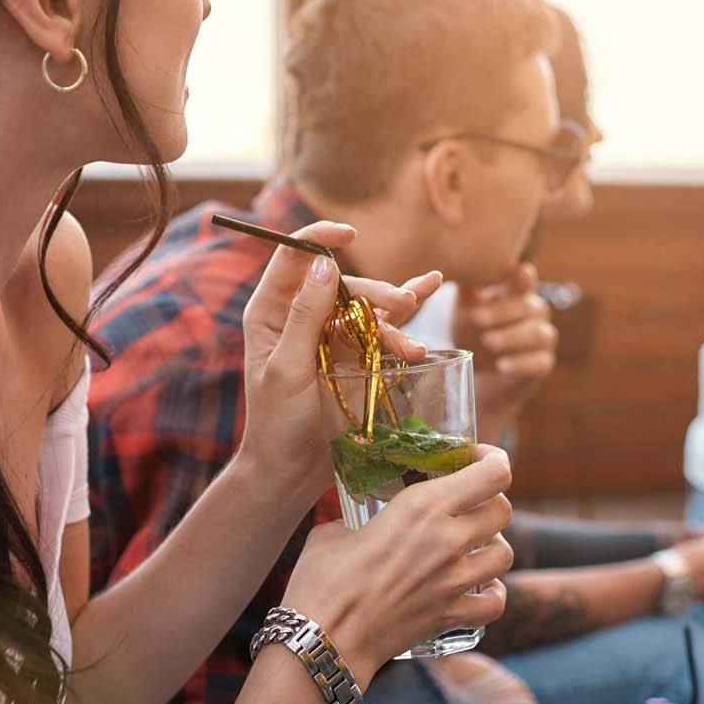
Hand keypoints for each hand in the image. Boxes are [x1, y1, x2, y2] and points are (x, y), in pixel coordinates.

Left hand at [238, 221, 442, 498]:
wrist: (292, 470)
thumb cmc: (276, 423)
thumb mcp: (287, 369)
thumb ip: (304, 317)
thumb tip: (325, 263)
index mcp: (271, 311)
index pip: (294, 257)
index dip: (320, 237)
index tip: (350, 233)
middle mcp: (303, 315)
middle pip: (344, 283)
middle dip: (374, 292)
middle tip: (399, 307)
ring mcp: (333, 334)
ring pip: (370, 306)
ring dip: (396, 319)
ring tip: (414, 349)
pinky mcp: (358, 353)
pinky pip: (386, 323)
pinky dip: (409, 307)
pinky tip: (432, 283)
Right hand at [282, 445, 513, 682]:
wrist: (324, 640)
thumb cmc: (322, 582)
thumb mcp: (335, 530)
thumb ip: (356, 519)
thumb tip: (355, 520)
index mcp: (422, 506)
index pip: (493, 473)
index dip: (493, 460)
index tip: (477, 460)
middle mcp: (447, 539)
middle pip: (503, 509)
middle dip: (490, 502)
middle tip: (469, 505)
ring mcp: (454, 580)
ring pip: (504, 553)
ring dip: (492, 545)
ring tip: (471, 546)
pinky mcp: (451, 615)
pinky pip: (496, 601)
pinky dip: (491, 593)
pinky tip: (476, 587)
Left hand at [453, 264, 557, 433]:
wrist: (480, 367)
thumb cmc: (473, 328)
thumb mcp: (465, 308)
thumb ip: (466, 289)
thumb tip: (451, 265)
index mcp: (519, 292)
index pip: (525, 280)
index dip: (524, 277)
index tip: (521, 271)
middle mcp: (536, 312)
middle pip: (528, 307)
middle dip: (503, 312)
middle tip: (477, 317)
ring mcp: (543, 337)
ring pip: (538, 334)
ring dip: (512, 337)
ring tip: (487, 342)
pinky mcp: (543, 363)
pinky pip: (539, 363)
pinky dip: (521, 364)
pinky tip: (501, 366)